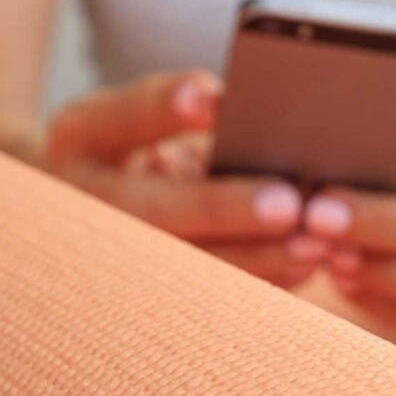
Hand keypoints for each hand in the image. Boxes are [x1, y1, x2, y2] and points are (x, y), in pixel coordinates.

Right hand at [44, 70, 312, 287]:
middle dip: (221, 207)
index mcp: (82, 137)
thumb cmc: (143, 148)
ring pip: (182, 265)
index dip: (163, 108)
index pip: (120, 116)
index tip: (211, 99)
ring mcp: (108, 256)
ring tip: (313, 245)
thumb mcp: (149, 121)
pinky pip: (206, 296)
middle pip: (151, 210)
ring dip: (253, 257)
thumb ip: (197, 117)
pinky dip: (260, 281)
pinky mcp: (143, 294)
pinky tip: (304, 268)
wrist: (95, 209)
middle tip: (287, 203)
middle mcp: (85, 200)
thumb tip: (267, 123)